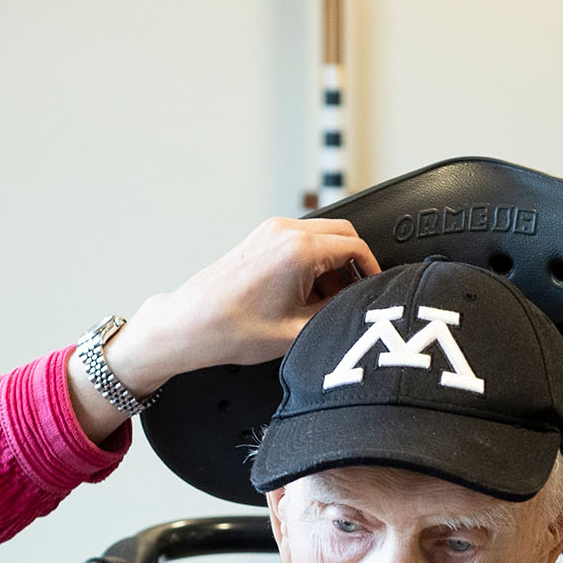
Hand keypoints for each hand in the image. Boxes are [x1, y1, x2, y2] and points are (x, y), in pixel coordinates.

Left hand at [108, 217, 377, 390]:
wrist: (190, 324)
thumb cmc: (231, 329)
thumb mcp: (299, 331)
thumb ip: (337, 313)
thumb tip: (356, 305)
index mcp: (299, 249)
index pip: (355, 246)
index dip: (371, 270)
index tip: (373, 289)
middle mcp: (285, 232)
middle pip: (342, 234)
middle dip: (353, 265)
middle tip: (351, 296)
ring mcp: (269, 232)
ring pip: (321, 237)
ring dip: (332, 264)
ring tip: (323, 302)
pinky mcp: (260, 239)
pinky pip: (300, 242)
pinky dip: (312, 262)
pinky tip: (304, 294)